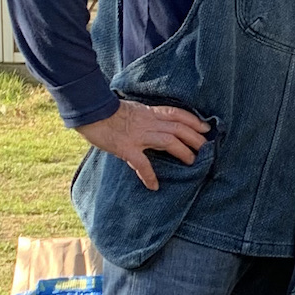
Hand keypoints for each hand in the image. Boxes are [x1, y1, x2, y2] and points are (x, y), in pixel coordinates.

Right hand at [76, 98, 209, 193]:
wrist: (89, 110)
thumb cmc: (107, 110)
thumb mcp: (132, 109)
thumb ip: (145, 116)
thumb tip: (155, 123)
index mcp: (149, 112)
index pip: (177, 114)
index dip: (194, 121)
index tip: (206, 128)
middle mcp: (147, 122)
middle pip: (178, 128)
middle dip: (194, 138)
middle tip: (206, 148)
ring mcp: (138, 135)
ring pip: (168, 142)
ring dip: (183, 152)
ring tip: (192, 162)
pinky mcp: (126, 147)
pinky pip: (141, 163)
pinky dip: (149, 175)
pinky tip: (154, 186)